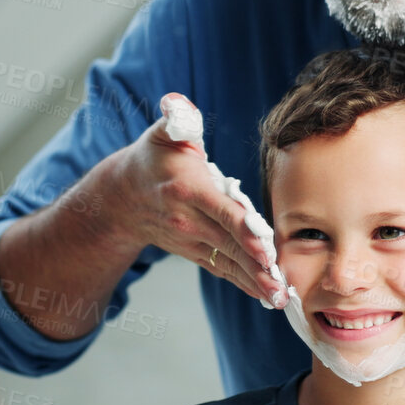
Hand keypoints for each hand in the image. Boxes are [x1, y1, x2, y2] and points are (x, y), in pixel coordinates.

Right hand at [102, 92, 283, 305]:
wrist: (122, 197)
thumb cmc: (153, 158)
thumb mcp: (163, 133)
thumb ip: (177, 118)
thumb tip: (178, 104)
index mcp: (188, 189)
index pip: (221, 212)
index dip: (244, 230)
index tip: (264, 248)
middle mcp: (188, 220)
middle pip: (230, 244)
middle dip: (256, 266)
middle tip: (282, 286)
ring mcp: (191, 240)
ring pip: (228, 262)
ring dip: (255, 282)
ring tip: (280, 299)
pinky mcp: (194, 251)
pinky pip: (222, 269)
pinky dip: (244, 284)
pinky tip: (266, 296)